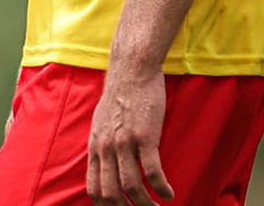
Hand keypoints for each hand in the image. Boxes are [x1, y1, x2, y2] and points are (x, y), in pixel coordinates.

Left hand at [86, 68, 173, 204]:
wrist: (131, 71)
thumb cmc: (119, 97)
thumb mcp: (101, 124)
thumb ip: (102, 146)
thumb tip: (105, 166)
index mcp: (95, 147)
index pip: (94, 188)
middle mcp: (106, 148)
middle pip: (110, 193)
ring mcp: (124, 143)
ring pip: (132, 187)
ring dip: (147, 204)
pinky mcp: (145, 136)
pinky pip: (152, 171)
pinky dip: (161, 188)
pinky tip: (169, 193)